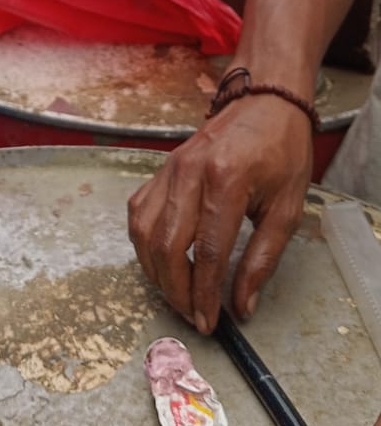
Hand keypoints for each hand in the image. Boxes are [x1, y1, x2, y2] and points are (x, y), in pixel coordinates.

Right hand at [127, 95, 312, 332]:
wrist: (264, 102)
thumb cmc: (281, 150)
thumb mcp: (287, 208)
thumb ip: (262, 260)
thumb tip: (242, 305)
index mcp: (227, 179)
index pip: (207, 251)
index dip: (203, 294)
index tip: (209, 322)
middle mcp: (190, 172)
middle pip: (166, 245)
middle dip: (175, 291)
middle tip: (191, 315)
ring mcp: (170, 168)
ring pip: (144, 231)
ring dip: (155, 271)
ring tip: (177, 294)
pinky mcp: (160, 169)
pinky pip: (139, 212)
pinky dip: (144, 243)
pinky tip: (161, 260)